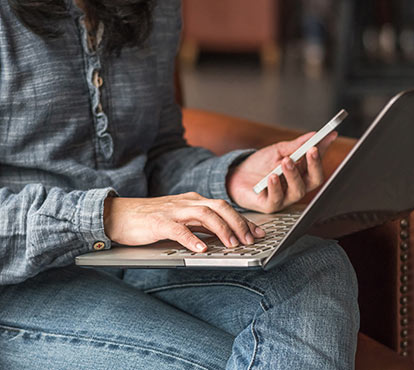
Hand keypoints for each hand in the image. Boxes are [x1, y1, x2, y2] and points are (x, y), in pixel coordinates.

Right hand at [103, 192, 264, 251]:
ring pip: (204, 215)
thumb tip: (223, 235)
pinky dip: (192, 239)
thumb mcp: (181, 218)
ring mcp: (173, 211)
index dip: (244, 220)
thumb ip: (200, 224)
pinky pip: (179, 229)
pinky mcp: (159, 222)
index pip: (225, 208)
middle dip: (239, 223)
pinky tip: (202, 249)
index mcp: (193, 201)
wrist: (118, 214)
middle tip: (251, 240)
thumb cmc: (151, 219)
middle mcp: (187, 203)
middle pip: (220, 208)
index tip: (259, 232)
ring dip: (222, 230)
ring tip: (233, 245)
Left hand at [227, 131, 336, 212]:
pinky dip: (276, 187)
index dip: (323, 153)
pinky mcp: (270, 205)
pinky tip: (272, 176)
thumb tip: (316, 135)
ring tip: (287, 161)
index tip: (325, 139)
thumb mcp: (279, 151)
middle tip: (311, 151)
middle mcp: (297, 187)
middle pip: (314, 181)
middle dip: (314, 165)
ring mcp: (285, 198)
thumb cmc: (260, 164)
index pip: (317, 165)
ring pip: (298, 191)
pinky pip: (276, 199)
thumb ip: (297, 145)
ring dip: (294, 174)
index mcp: (302, 174)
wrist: (237, 174)